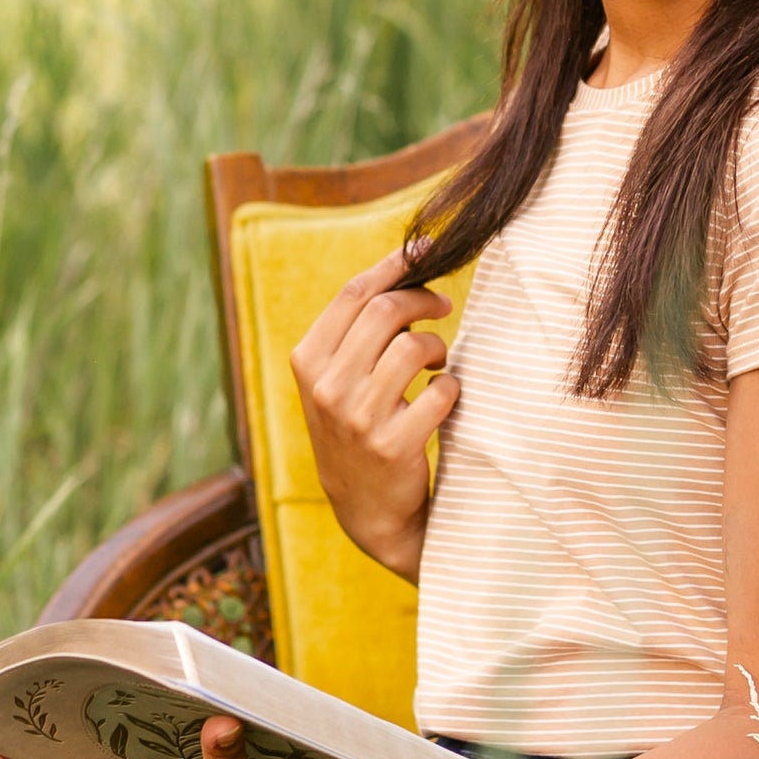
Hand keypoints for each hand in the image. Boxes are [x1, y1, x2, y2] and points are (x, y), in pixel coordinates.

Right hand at [288, 248, 457, 579]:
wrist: (367, 509)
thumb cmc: (359, 426)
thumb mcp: (338, 378)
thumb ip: (359, 329)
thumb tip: (410, 264)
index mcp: (307, 361)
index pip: (353, 293)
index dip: (394, 264)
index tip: (425, 249)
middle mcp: (325, 388)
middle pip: (385, 310)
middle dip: (423, 300)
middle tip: (442, 307)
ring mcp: (357, 418)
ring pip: (413, 346)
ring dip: (437, 347)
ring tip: (437, 361)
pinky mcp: (392, 445)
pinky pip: (441, 391)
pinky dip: (451, 388)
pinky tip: (442, 398)